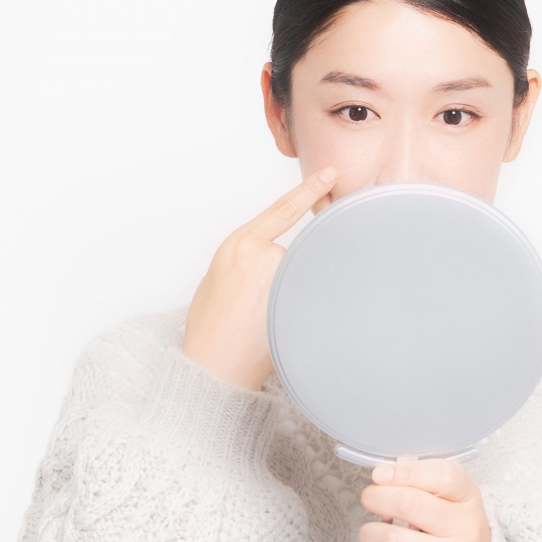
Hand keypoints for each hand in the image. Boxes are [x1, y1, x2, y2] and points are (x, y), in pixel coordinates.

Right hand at [182, 167, 337, 390]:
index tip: (329, 175)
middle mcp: (264, 256)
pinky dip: (298, 309)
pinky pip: (306, 297)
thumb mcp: (217, 278)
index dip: (310, 189)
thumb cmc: (211, 327)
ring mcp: (282, 279)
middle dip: (284, 279)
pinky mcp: (296, 303)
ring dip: (290, 296)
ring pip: (300, 279)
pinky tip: (272, 327)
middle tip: (260, 305)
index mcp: (240, 244)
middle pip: (294, 255)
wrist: (213, 366)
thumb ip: (245, 258)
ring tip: (258, 323)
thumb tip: (268, 258)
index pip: (284, 209)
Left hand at [358, 459, 492, 541]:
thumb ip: (420, 482)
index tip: (380, 475)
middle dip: (375, 499)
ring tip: (371, 534)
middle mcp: (466, 530)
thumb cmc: (454, 534)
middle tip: (370, 500)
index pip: (441, 476)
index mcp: (468, 499)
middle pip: (408, 504)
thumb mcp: (450, 499)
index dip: (403, 472)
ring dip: (369, 535)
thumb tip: (382, 475)